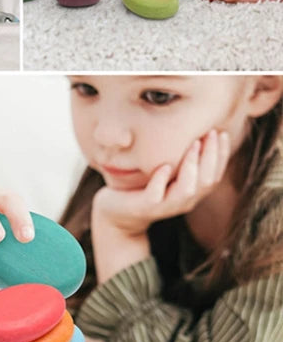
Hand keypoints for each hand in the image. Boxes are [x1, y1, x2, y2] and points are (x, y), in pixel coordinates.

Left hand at [93, 129, 230, 237]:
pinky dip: (161, 180)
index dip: (221, 155)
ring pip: (187, 189)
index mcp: (192, 191)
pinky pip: (156, 195)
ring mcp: (165, 204)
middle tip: (211, 132)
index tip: (222, 132)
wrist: (119, 213)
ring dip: (192, 166)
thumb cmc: (146, 187)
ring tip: (194, 144)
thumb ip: (180, 158)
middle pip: (207, 180)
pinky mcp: (146, 206)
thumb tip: (192, 129)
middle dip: (212, 155)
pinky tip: (164, 166)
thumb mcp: (167, 171)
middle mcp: (184, 200)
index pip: (214, 174)